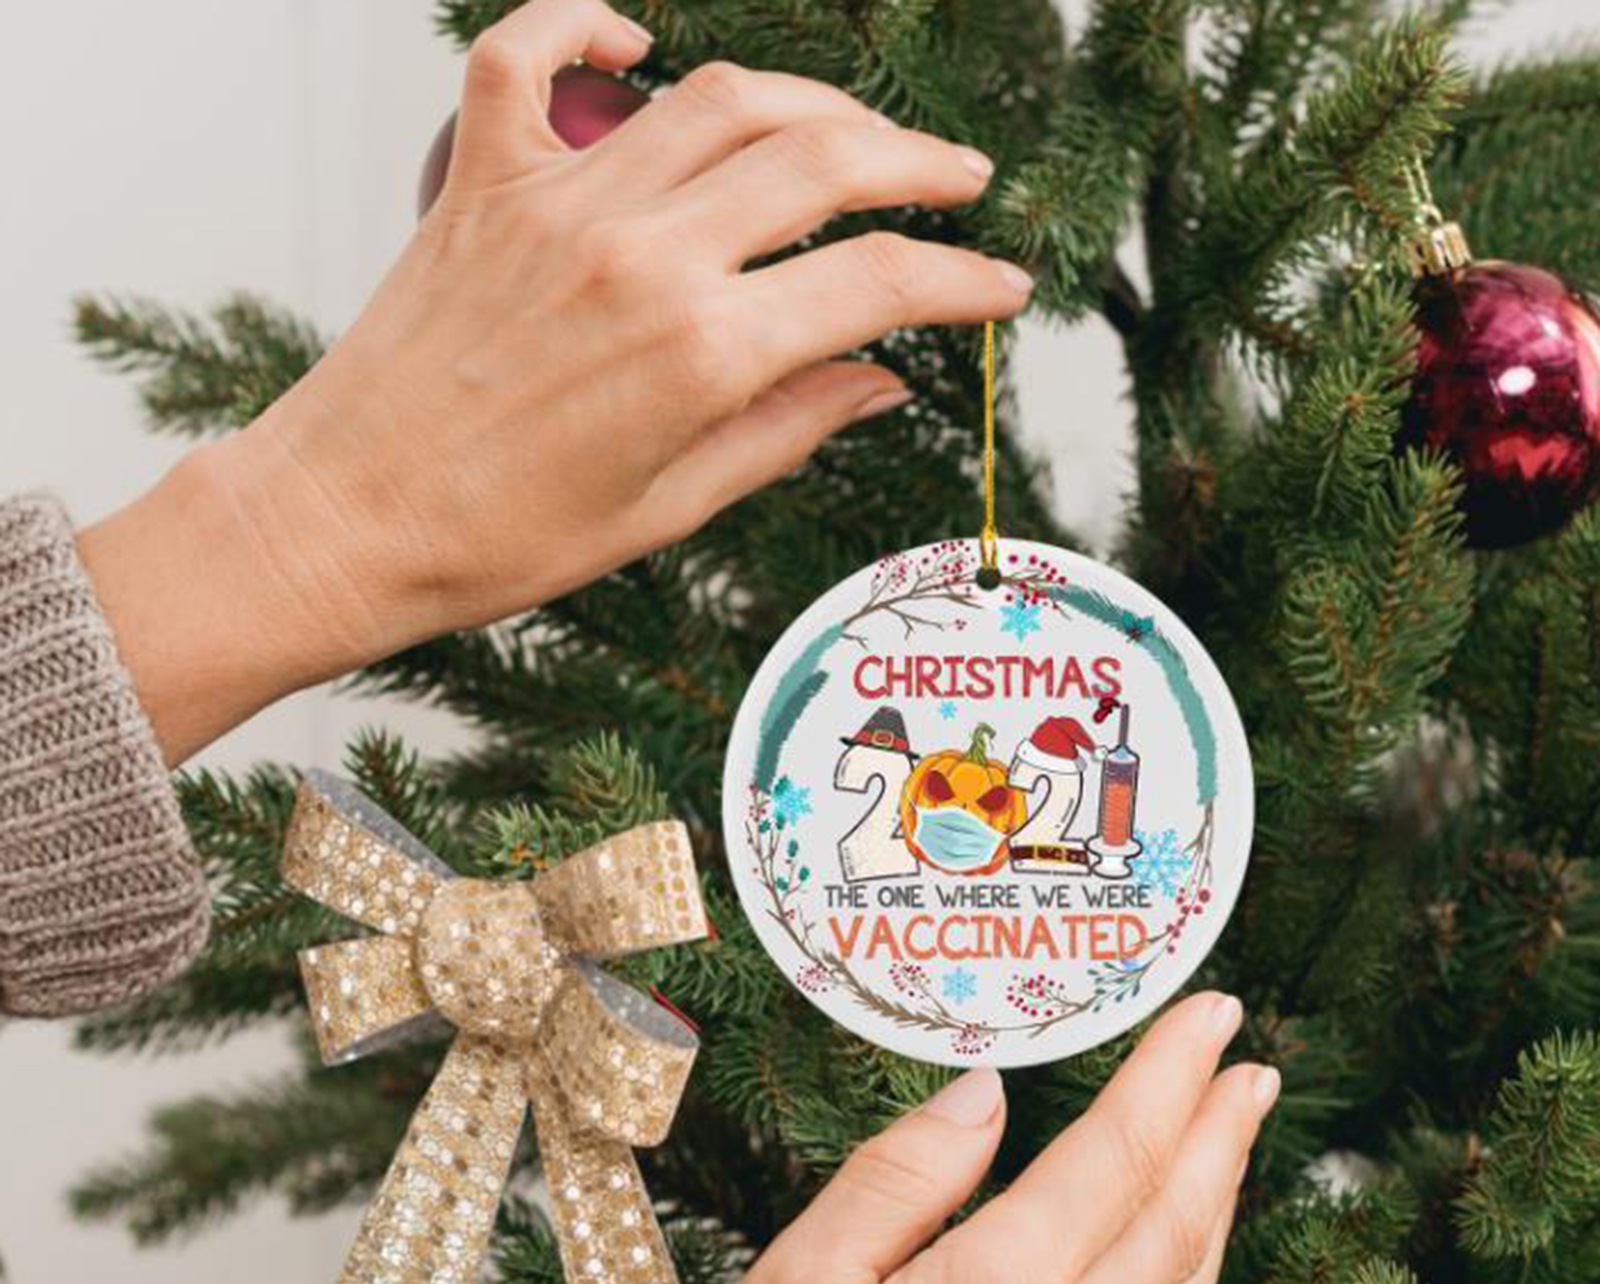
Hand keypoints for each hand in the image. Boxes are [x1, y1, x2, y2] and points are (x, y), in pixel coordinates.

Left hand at [79, 0, 1028, 762]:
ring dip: (807, 100)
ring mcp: (560, 204)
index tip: (1002, 286)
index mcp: (701, 353)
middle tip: (959, 177)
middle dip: (916, 164)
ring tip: (850, 128)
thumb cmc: (501, 540)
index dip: (962, 280)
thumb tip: (878, 384)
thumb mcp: (669, 510)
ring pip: (719, 96)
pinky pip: (526, 57)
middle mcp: (642, 255)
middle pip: (821, 161)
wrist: (348, 522)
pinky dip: (580, 26)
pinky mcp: (483, 183)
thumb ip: (784, 431)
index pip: (876, 284)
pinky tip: (633, 42)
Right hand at [641, 993, 1278, 1283]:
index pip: (1119, 1153)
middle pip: (1175, 1215)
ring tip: (1232, 1138)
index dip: (1172, 1072)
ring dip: (1220, 1198)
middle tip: (1250, 1059)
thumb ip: (899, 1178)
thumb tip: (980, 1095)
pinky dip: (1187, 1274)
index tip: (1210, 1012)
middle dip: (1220, 1125)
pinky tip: (1175, 1256)